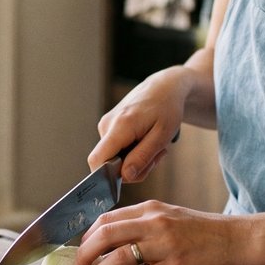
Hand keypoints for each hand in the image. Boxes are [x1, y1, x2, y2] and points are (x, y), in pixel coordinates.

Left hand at [72, 200, 244, 264]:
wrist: (241, 240)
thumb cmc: (207, 232)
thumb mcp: (173, 218)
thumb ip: (146, 225)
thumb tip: (116, 241)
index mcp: (152, 209)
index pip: (107, 218)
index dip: (87, 236)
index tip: (80, 251)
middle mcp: (155, 222)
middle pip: (105, 235)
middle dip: (84, 255)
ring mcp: (166, 245)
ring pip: (118, 258)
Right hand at [91, 67, 190, 182]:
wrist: (164, 87)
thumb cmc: (167, 108)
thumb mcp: (162, 136)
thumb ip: (142, 157)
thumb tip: (124, 176)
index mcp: (119, 126)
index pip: (97, 160)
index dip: (108, 176)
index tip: (133, 174)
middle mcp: (106, 125)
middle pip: (108, 164)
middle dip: (133, 168)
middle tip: (156, 156)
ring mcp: (105, 125)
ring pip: (114, 158)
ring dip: (135, 159)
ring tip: (154, 145)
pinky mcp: (108, 126)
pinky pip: (116, 150)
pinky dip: (132, 151)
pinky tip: (145, 140)